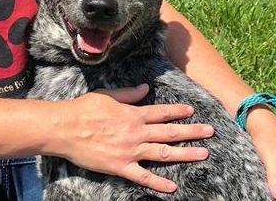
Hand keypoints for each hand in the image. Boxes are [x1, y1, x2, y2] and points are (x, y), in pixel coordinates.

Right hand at [51, 83, 213, 192]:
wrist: (65, 128)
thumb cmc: (84, 109)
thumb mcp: (107, 95)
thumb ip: (129, 94)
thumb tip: (145, 89)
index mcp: (133, 114)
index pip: (161, 112)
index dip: (178, 111)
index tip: (192, 111)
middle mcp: (136, 132)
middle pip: (170, 132)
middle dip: (192, 131)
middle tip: (210, 132)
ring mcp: (130, 151)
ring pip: (164, 153)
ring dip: (185, 154)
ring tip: (202, 154)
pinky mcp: (121, 166)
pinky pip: (143, 176)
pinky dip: (159, 183)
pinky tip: (173, 186)